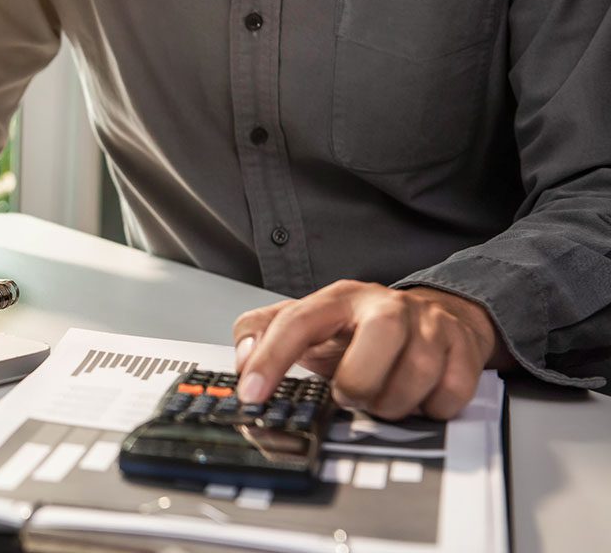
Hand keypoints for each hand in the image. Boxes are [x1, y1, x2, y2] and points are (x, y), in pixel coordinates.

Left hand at [232, 280, 510, 419]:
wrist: (436, 316)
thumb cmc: (361, 330)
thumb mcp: (310, 323)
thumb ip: (264, 334)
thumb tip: (242, 360)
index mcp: (339, 298)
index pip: (297, 322)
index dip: (271, 358)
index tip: (252, 394)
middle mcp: (385, 305)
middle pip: (369, 352)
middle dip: (356, 387)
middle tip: (350, 395)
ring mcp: (429, 324)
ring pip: (414, 377)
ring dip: (392, 405)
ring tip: (382, 398)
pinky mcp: (464, 348)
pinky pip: (449, 395)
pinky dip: (430, 408)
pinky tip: (418, 396)